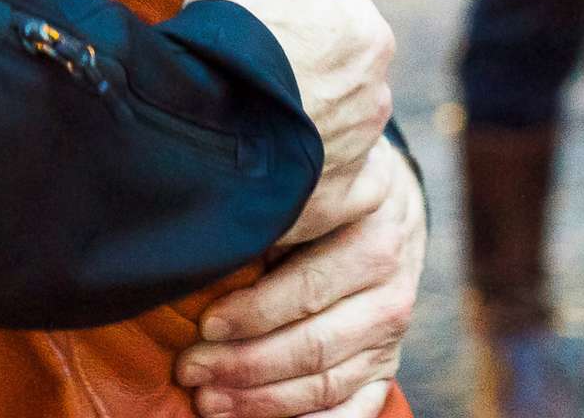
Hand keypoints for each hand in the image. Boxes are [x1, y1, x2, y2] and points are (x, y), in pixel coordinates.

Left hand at [174, 137, 425, 417]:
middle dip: (244, 363)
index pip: (308, 285)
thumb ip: (273, 217)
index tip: (204, 323)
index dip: (252, 309)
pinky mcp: (388, 365)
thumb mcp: (309, 187)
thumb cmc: (326, 195)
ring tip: (207, 400)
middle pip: (312, 342)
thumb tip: (206, 249)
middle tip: (190, 368)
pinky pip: (354, 410)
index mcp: (373, 235)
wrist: (387, 206)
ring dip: (261, 401)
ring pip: (325, 381)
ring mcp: (393, 333)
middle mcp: (391, 289)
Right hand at [186, 0, 394, 176]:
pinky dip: (309, 173)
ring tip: (242, 106)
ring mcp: (355, 155)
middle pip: (331, 60)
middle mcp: (376, 97)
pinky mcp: (331, 202)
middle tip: (241, 57)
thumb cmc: (238, 37)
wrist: (209, 136)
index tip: (248, 6)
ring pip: (329, 120)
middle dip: (297, 56)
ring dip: (297, 111)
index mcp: (369, 35)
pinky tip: (273, 161)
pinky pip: (329, 184)